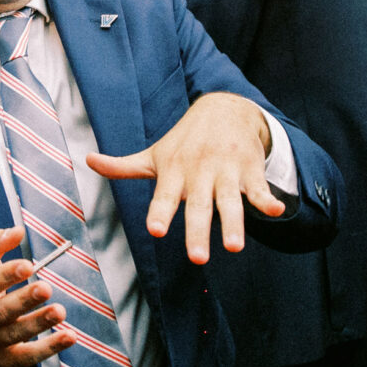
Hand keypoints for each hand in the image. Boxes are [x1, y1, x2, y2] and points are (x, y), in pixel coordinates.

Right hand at [0, 226, 74, 366]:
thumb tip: (17, 231)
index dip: (6, 276)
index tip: (27, 265)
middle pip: (1, 312)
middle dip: (24, 300)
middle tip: (46, 288)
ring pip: (15, 335)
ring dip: (39, 323)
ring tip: (60, 311)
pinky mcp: (3, 360)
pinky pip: (26, 356)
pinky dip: (49, 348)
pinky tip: (69, 336)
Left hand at [86, 92, 281, 263]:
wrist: (224, 108)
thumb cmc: (184, 141)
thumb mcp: (155, 153)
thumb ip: (124, 166)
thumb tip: (89, 161)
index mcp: (174, 172)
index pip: (165, 196)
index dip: (161, 212)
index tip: (156, 229)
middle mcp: (200, 172)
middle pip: (198, 206)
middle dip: (197, 231)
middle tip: (197, 258)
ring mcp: (226, 171)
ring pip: (230, 201)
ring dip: (233, 222)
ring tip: (234, 246)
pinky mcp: (250, 170)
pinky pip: (260, 188)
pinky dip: (268, 199)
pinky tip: (277, 210)